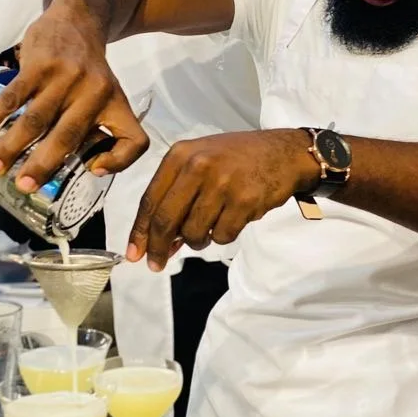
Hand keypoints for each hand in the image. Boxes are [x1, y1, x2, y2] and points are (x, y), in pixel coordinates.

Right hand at [0, 0, 148, 192]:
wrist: (78, 19)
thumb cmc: (89, 71)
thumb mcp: (109, 95)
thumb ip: (102, 129)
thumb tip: (92, 169)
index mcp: (115, 105)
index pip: (132, 139)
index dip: (119, 162)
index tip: (91, 170)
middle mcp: (94, 92)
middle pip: (68, 137)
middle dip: (43, 165)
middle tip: (22, 187)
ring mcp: (65, 77)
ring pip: (35, 120)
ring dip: (11, 146)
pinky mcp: (39, 64)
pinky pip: (14, 95)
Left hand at [128, 130, 320, 270]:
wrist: (283, 152)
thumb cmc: (236, 159)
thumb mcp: (200, 161)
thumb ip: (176, 195)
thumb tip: (158, 242)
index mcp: (180, 155)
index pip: (150, 200)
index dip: (140, 231)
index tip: (134, 254)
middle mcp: (198, 166)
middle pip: (166, 220)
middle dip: (158, 248)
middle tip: (157, 264)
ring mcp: (221, 183)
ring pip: (193, 233)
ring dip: (198, 240)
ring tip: (211, 225)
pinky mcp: (244, 201)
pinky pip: (222, 236)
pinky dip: (224, 235)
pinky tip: (234, 218)